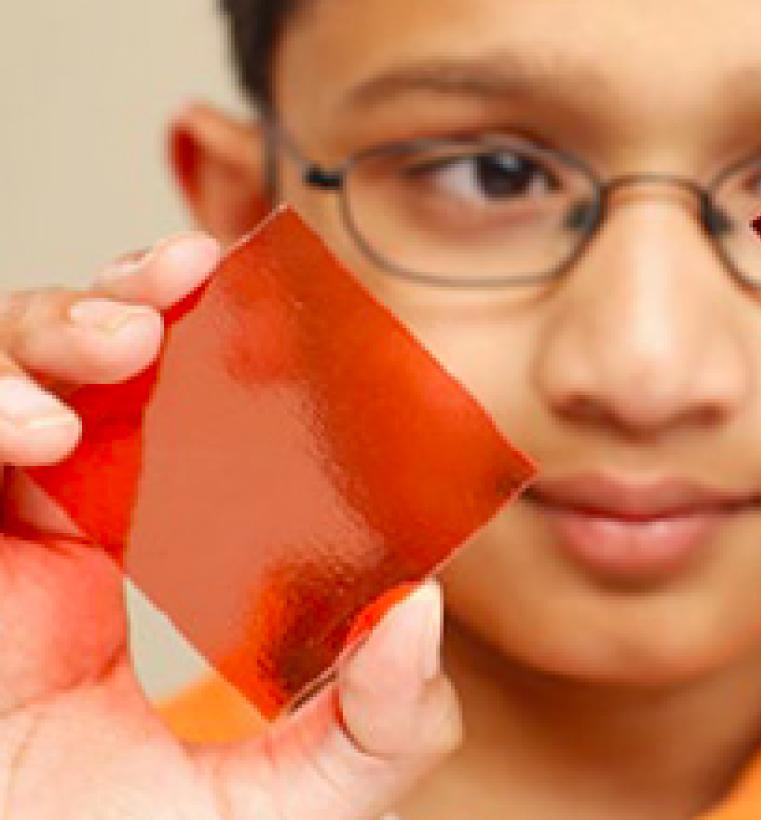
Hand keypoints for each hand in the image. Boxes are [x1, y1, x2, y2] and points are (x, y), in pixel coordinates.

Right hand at [0, 236, 459, 818]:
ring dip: (61, 324)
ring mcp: (4, 537)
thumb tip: (426, 609)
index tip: (278, 305)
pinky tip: (37, 426)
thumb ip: (384, 722)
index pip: (199, 421)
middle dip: (136, 298)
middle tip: (188, 273)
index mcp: (178, 557)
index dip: (228, 352)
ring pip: (12, 372)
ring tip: (123, 342)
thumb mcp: (304, 798)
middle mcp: (85, 530)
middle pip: (96, 367)